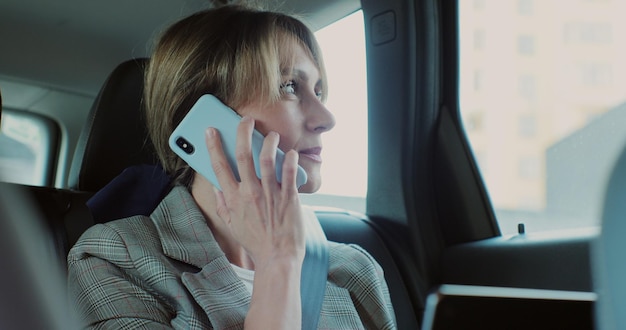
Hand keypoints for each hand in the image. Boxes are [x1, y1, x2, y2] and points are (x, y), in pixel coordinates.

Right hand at [204, 116, 305, 266]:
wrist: (277, 259)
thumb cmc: (255, 243)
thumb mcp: (232, 226)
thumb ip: (222, 205)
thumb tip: (217, 188)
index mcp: (233, 199)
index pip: (219, 166)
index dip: (213, 146)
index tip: (211, 131)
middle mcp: (250, 193)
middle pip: (243, 155)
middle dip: (243, 133)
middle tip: (246, 120)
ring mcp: (270, 194)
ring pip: (267, 159)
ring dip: (269, 141)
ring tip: (271, 134)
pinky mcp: (289, 198)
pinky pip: (289, 172)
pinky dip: (290, 159)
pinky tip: (290, 152)